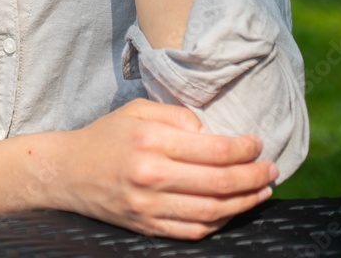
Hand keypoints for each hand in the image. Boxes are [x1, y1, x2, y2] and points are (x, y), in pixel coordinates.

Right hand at [59, 99, 275, 239]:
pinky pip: (193, 230)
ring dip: (244, 202)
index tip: (257, 143)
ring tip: (262, 191)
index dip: (242, 148)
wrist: (68, 172)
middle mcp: (152, 176)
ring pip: (212, 211)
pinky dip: (219, 222)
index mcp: (151, 141)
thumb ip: (176, 116)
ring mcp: (150, 207)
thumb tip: (210, 132)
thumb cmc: (106, 135)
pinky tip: (233, 210)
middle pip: (218, 183)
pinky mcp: (148, 228)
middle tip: (272, 170)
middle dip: (253, 176)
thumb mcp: (137, 111)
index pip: (211, 149)